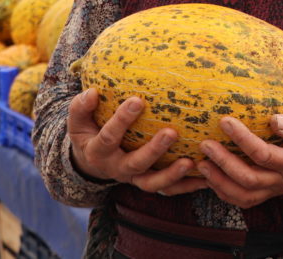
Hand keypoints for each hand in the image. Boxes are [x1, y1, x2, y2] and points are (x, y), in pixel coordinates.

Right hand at [67, 89, 207, 195]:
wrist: (91, 162)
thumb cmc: (88, 133)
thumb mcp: (78, 121)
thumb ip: (81, 107)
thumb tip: (92, 92)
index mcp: (98, 151)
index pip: (109, 136)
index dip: (122, 119)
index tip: (138, 100)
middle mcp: (117, 168)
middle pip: (136, 163)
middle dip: (154, 150)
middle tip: (172, 132)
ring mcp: (134, 178)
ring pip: (152, 183)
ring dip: (172, 174)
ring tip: (190, 162)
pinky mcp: (148, 183)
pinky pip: (168, 190)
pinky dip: (186, 186)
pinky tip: (205, 179)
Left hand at [196, 114, 282, 208]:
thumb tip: (275, 120)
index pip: (264, 155)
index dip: (242, 139)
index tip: (225, 121)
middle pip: (249, 180)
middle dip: (223, 163)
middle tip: (205, 144)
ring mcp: (278, 188)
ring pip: (244, 196)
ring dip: (220, 183)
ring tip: (201, 165)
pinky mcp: (272, 189)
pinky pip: (246, 199)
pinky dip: (226, 191)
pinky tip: (211, 177)